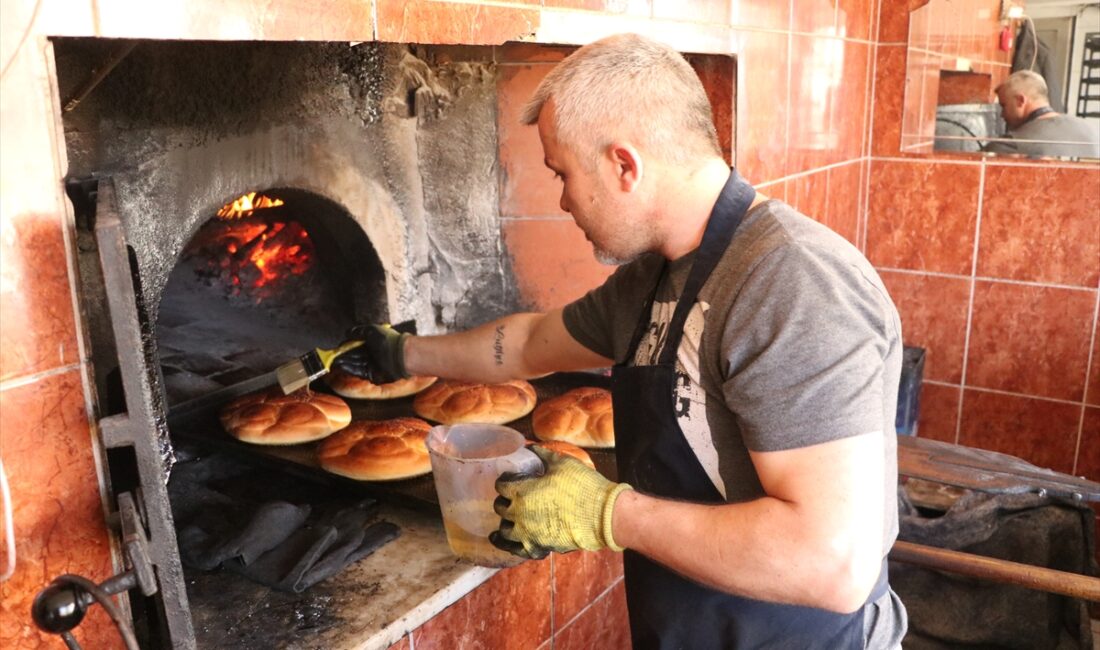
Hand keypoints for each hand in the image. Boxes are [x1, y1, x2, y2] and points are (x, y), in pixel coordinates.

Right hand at [330, 324, 409, 383]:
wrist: (399, 355)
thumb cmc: (387, 340)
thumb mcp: (371, 330)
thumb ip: (358, 331)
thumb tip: (346, 333)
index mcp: (372, 343)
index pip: (355, 345)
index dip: (345, 346)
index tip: (336, 347)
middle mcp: (371, 354)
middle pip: (353, 355)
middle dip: (342, 356)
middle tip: (331, 357)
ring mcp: (371, 365)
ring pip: (354, 364)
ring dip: (344, 362)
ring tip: (333, 362)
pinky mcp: (372, 374)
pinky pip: (358, 372)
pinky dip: (349, 369)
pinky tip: (340, 366)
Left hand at [490, 445, 632, 558]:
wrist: (602, 515)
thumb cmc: (582, 486)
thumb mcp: (561, 463)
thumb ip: (543, 455)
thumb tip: (531, 448)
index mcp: (522, 492)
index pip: (501, 486)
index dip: (505, 480)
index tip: (510, 478)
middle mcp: (520, 515)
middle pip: (500, 509)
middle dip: (504, 501)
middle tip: (512, 497)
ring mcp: (528, 534)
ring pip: (505, 532)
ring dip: (507, 524)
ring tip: (512, 520)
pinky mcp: (540, 547)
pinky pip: (518, 551)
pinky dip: (514, 546)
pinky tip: (515, 541)